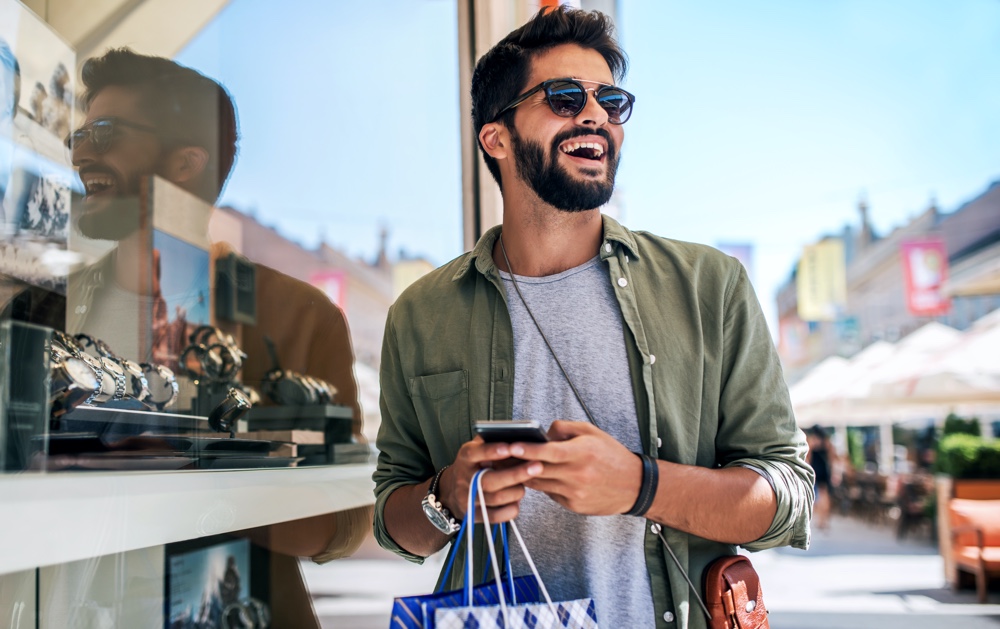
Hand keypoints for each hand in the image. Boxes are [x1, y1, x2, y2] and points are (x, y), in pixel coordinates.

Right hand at [439, 436, 542, 522]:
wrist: (452, 491)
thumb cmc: (475, 464)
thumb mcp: (477, 449)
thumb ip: (493, 441)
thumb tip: (520, 435)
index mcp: (465, 458)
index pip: (475, 453)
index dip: (492, 451)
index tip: (510, 447)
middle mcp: (464, 479)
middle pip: (489, 480)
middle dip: (515, 474)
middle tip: (537, 466)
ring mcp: (467, 499)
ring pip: (496, 498)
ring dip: (516, 491)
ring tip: (525, 484)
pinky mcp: (474, 516)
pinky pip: (496, 516)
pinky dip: (511, 509)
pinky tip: (517, 500)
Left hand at [512, 420, 641, 515]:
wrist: (634, 486)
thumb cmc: (612, 455)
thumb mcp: (592, 432)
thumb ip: (565, 428)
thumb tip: (542, 432)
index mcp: (581, 453)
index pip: (548, 451)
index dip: (528, 449)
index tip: (511, 445)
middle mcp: (577, 475)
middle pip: (538, 470)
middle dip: (517, 463)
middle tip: (499, 456)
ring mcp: (574, 493)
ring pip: (540, 484)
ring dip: (524, 475)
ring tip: (509, 466)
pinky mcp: (573, 505)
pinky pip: (550, 493)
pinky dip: (542, 484)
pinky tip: (535, 477)